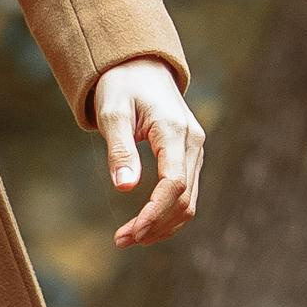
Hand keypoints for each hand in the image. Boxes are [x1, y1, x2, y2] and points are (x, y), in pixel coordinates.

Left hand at [97, 58, 204, 246]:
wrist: (138, 65)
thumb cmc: (120, 85)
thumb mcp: (112, 112)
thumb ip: (119, 149)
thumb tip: (125, 188)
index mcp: (174, 130)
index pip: (173, 183)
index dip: (154, 213)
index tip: (131, 232)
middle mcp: (192, 142)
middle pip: (184, 198)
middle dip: (155, 225)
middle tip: (121, 241)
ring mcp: (194, 150)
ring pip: (188, 200)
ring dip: (161, 224)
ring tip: (127, 238)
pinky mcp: (188, 155)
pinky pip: (185, 192)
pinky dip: (167, 213)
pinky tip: (144, 224)